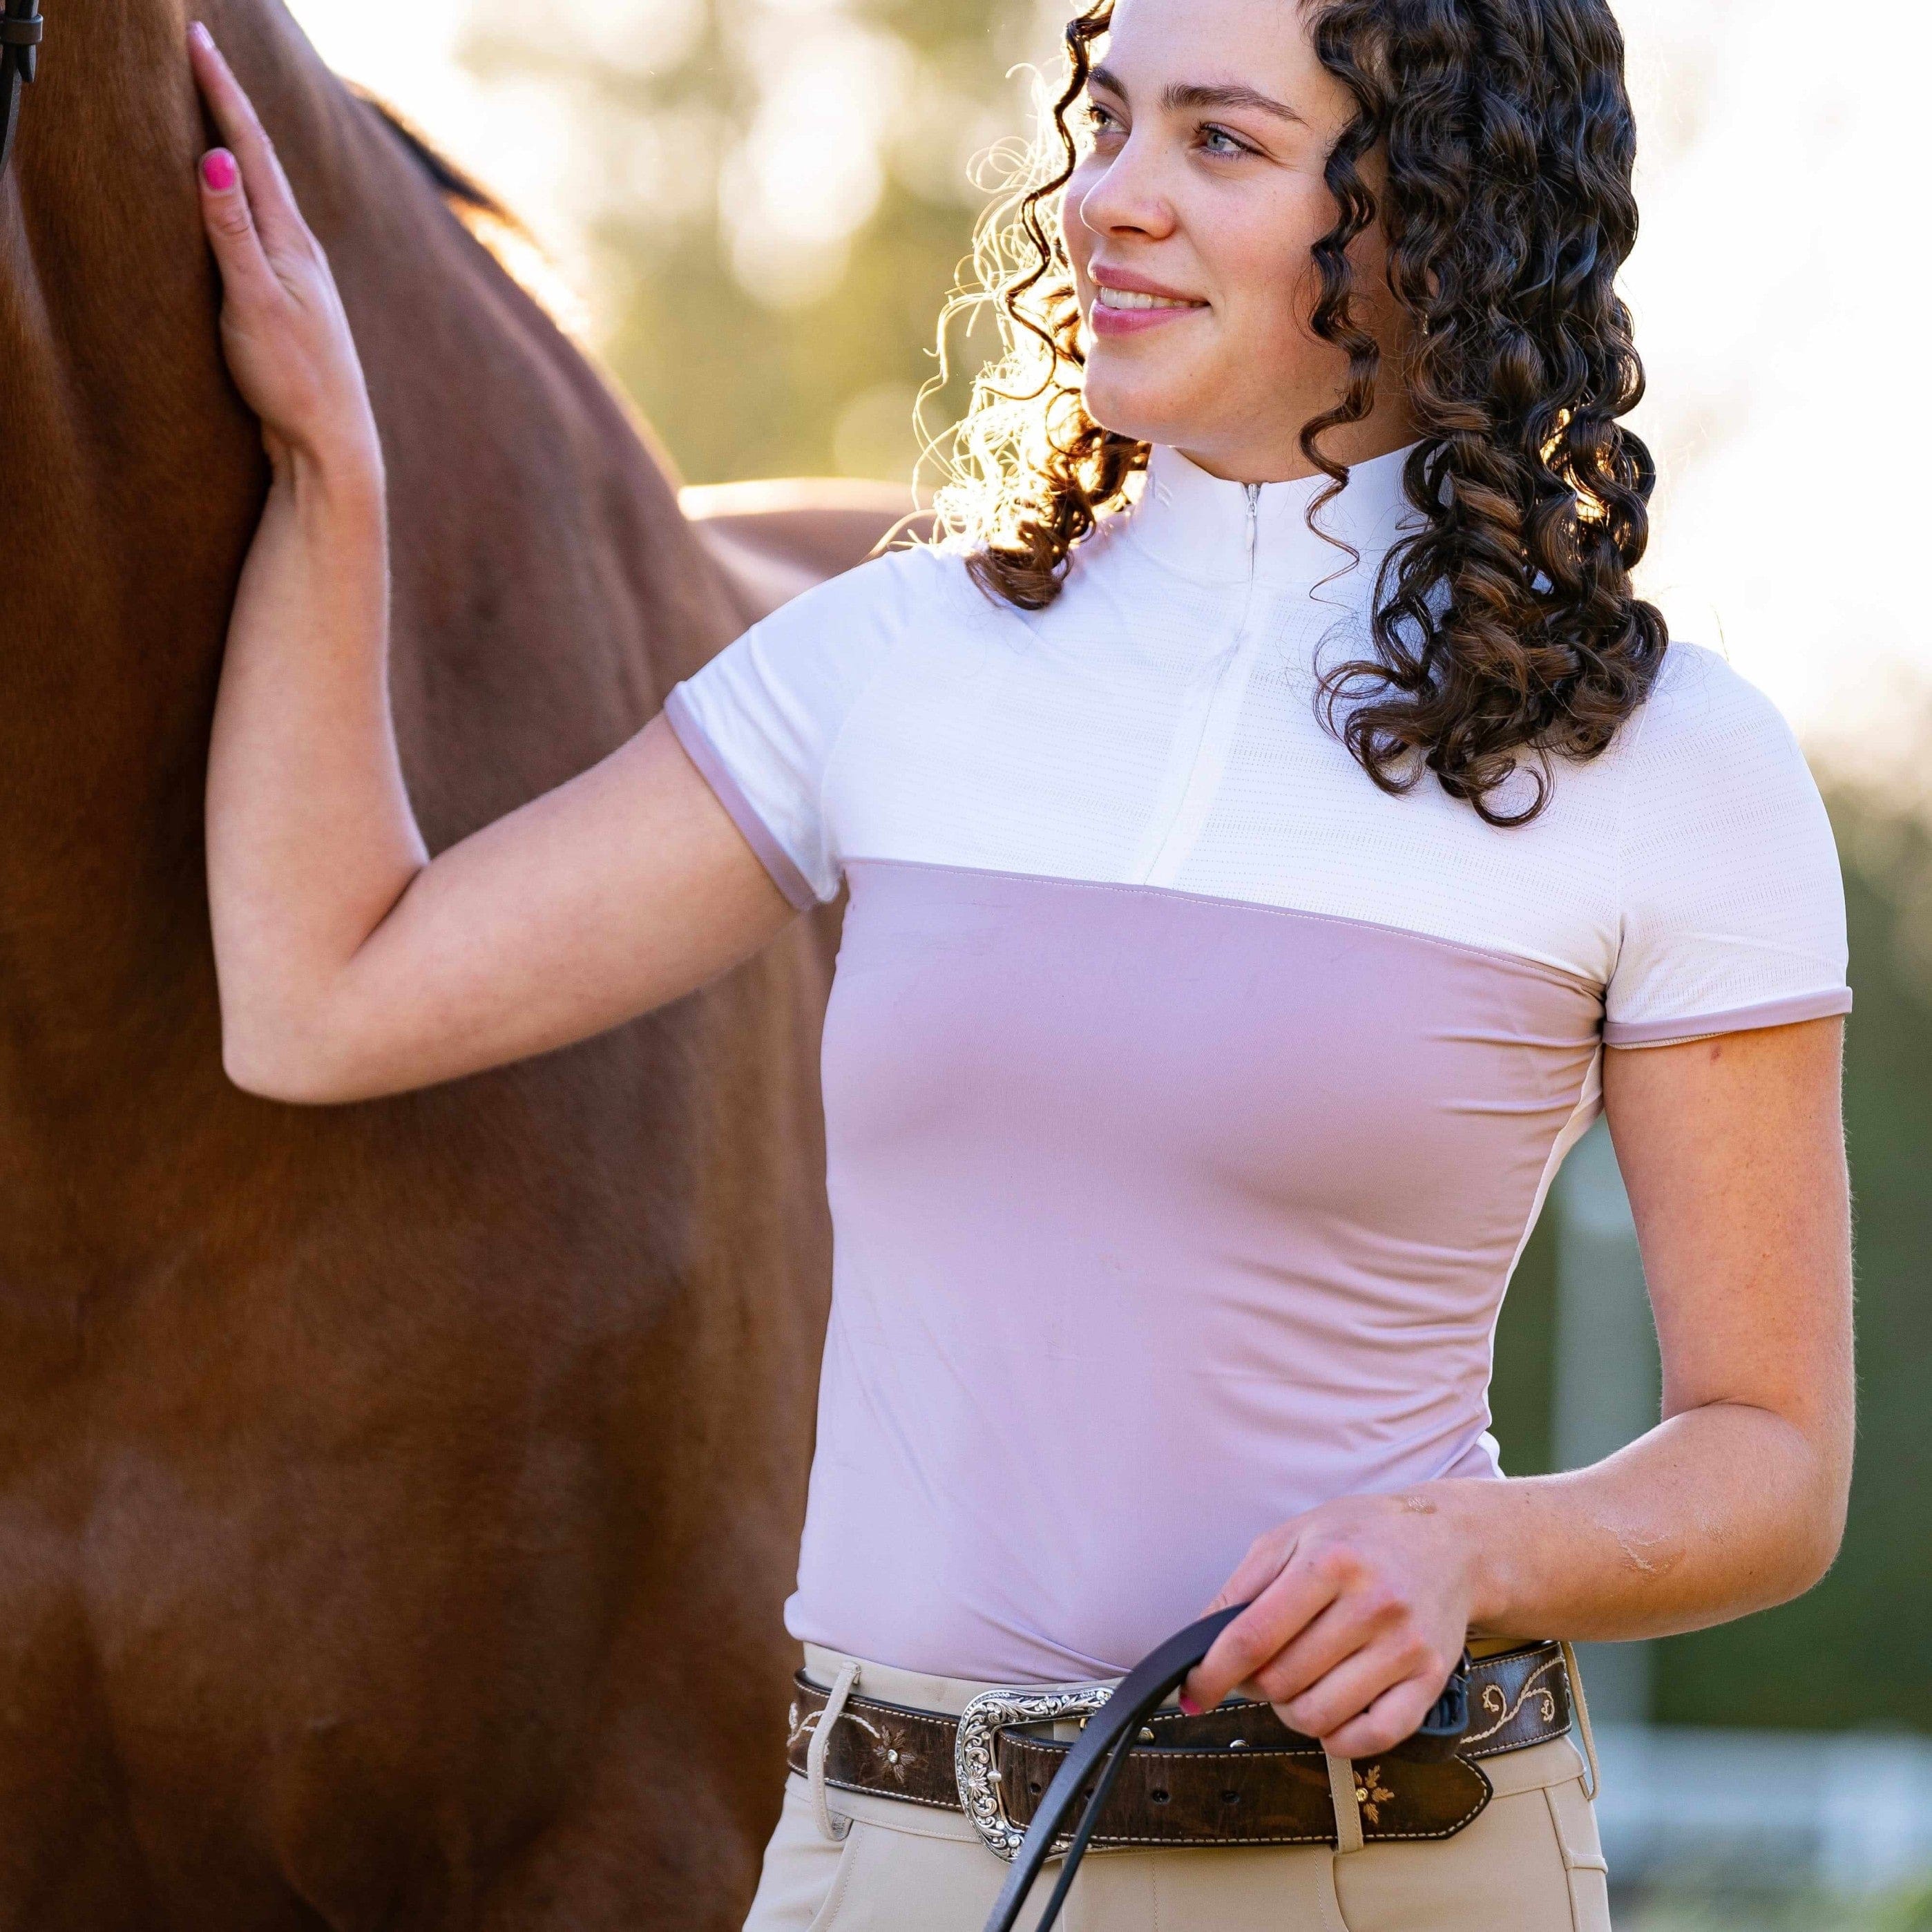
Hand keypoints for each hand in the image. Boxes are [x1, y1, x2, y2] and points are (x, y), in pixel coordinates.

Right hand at [188, 22, 379, 478]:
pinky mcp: (292, 303)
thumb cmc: (293, 378)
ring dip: (240, 146)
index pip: (249, 149)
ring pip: (265, 194)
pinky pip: (264, 229)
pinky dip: (247, 196)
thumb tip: (213, 158)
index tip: (197, 40)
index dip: (222, 93)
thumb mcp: (253, 301)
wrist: (332, 442)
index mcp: (291, 240)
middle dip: (230, 105)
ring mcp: (300, 276)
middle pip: (261, 162)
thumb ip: (231, 231)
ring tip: (219, 107)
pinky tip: (246, 203)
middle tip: (203, 52)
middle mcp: (301, 250)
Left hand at [1181, 1487, 1479, 1758]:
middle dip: (1255, 1686)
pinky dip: (1339, 1739)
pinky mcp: (1431, 1679)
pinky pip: (1374, 1737)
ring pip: (1320, 1715)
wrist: (1450, 1542)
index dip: (1213, 1673)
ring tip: (1296, 1683)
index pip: (1254, 1636)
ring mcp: (1405, 1646)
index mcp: (1330, 1562)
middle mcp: (1372, 1604)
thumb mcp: (1294, 1536)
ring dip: (1291, 1712)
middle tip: (1260, 1669)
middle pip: (1283, 1680)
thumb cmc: (1362, 1536)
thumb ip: (1243, 1586)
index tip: (1193, 1692)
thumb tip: (1201, 1641)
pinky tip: (1331, 1713)